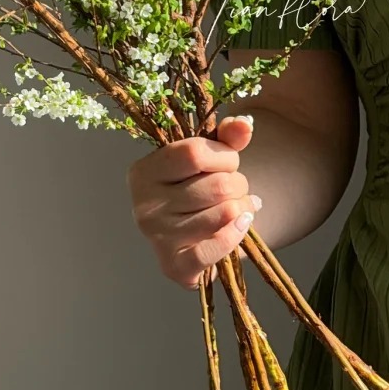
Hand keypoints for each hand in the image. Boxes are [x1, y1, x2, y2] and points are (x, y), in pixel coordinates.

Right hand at [126, 115, 262, 292]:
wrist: (195, 237)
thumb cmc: (198, 190)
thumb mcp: (208, 159)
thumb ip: (226, 137)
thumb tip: (244, 124)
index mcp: (143, 172)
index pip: (195, 153)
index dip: (224, 156)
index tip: (228, 162)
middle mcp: (143, 205)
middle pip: (216, 185)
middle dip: (238, 184)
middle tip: (234, 189)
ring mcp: (157, 237)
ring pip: (224, 213)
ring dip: (243, 208)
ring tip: (239, 207)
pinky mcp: (175, 265)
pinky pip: (216, 247)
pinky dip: (236, 233)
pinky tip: (242, 224)